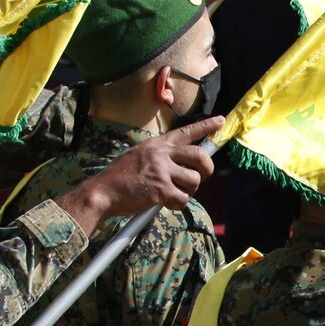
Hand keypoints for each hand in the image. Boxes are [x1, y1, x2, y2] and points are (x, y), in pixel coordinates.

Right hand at [59, 116, 222, 232]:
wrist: (103, 192)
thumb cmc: (122, 178)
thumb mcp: (140, 156)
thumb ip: (162, 156)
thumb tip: (187, 164)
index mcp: (157, 144)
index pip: (186, 131)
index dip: (206, 126)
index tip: (221, 121)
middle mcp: (161, 153)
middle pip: (200, 156)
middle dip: (206, 170)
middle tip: (200, 177)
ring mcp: (162, 170)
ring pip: (194, 181)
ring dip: (187, 191)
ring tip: (170, 192)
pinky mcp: (162, 189)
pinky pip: (183, 199)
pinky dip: (177, 205)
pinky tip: (163, 203)